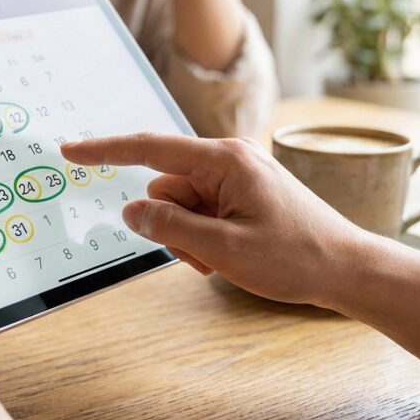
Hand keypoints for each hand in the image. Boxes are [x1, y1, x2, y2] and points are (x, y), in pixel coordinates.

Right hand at [61, 134, 371, 309]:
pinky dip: (203, 237)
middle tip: (205, 255)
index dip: (104, 151)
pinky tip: (233, 253)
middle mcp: (228, 158)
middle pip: (163, 189)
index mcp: (224, 159)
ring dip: (189, 237)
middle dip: (170, 226)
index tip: (70, 150)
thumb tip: (130, 210)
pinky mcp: (241, 193)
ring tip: (225, 257)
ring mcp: (235, 176)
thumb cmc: (297, 257)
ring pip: (178, 205)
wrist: (348, 269)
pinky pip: (199, 212)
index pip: (149, 149)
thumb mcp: (224, 248)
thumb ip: (169, 227)